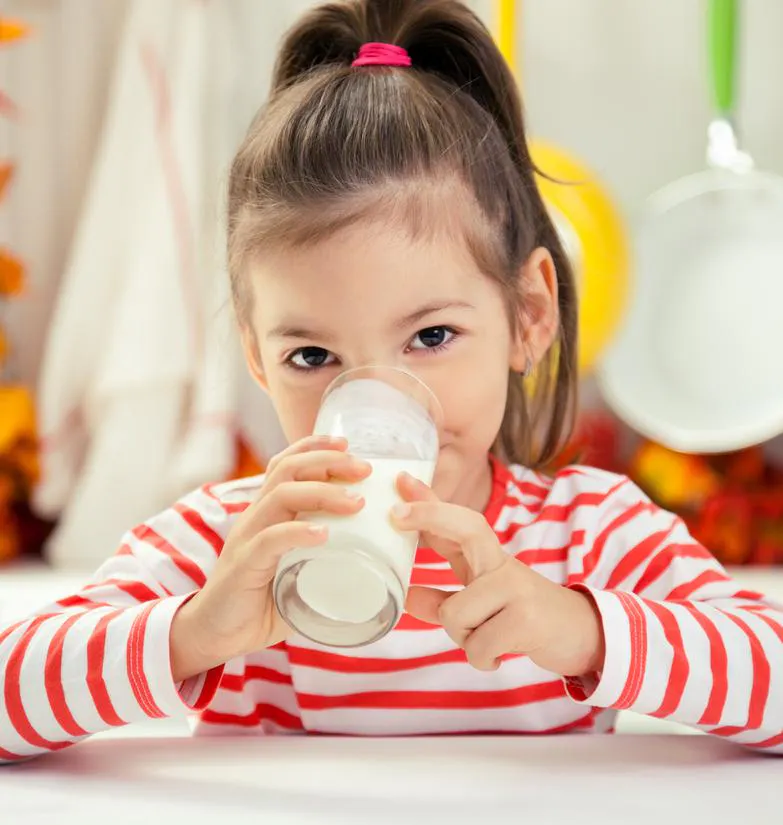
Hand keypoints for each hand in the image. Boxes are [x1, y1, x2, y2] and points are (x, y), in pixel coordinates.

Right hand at [170, 435, 370, 680]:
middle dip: (328, 462)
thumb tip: (373, 560)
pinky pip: (270, 539)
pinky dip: (299, 532)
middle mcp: (255, 517)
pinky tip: (324, 535)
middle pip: (287, 469)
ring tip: (356, 502)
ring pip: (281, 496)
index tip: (348, 445)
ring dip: (323, 493)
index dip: (314, 447)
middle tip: (364, 469)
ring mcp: (247, 539)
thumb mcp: (298, 573)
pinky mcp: (243, 565)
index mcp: (266, 513)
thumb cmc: (260, 603)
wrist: (214, 635)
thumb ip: (325, 561)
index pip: (285, 464)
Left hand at [391, 473, 604, 676]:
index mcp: (490, 559)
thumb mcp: (482, 606)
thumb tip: (408, 597)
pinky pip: (477, 645)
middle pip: (465, 528)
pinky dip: (482, 659)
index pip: (460, 523)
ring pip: (455, 613)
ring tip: (486, 640)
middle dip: (428, 516)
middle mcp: (502, 564)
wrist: (583, 637)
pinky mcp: (526, 618)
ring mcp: (517, 588)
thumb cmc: (525, 618)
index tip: (402, 483)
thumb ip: (445, 599)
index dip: (429, 505)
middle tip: (395, 515)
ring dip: (463, 638)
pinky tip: (499, 655)